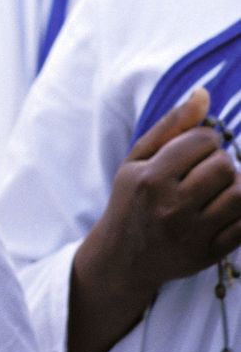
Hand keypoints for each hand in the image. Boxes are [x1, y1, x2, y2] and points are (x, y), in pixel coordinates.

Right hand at [70, 87, 240, 351]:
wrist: (123, 258)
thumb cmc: (131, 201)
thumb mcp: (137, 161)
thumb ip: (170, 126)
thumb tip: (204, 93)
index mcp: (149, 179)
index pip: (203, 141)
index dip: (204, 141)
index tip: (192, 152)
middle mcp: (170, 206)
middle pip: (226, 166)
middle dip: (220, 162)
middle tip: (203, 172)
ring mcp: (192, 233)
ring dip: (233, 186)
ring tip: (214, 190)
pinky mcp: (209, 253)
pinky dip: (239, 211)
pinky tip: (221, 209)